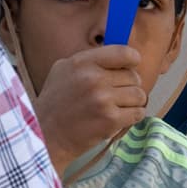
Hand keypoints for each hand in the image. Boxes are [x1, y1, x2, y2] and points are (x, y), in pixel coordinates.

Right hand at [34, 46, 146, 172]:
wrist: (47, 135)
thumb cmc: (56, 103)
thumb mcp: (64, 70)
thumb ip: (90, 61)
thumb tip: (120, 56)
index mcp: (82, 63)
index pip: (124, 52)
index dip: (132, 60)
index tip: (130, 67)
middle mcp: (93, 79)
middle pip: (134, 76)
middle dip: (129, 86)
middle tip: (115, 95)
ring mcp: (103, 100)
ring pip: (139, 95)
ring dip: (132, 103)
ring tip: (116, 107)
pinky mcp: (111, 119)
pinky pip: (138, 113)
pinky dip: (132, 116)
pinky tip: (118, 118)